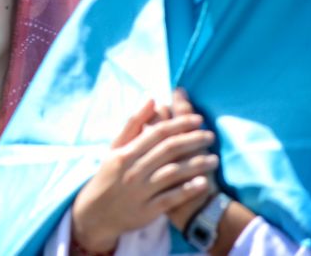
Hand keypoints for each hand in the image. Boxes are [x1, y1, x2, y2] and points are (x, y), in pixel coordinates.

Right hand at [70, 97, 217, 253]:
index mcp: (126, 152)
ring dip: (196, 164)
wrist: (96, 212)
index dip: (179, 124)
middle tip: (210, 136)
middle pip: (168, 150)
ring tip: (214, 159)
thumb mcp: (115, 147)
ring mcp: (140, 191)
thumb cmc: (109, 174)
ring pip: (172, 173)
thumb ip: (133, 124)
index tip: (198, 120)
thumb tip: (152, 99)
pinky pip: (171, 199)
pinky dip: (187, 190)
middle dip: (193, 141)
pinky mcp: (147, 211)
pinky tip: (203, 183)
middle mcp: (133, 170)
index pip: (157, 133)